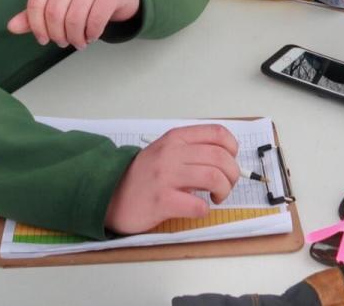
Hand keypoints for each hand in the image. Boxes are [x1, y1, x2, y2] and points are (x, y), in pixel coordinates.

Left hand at [7, 0, 140, 49]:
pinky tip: (91, 35)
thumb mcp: (58, 3)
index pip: (36, 2)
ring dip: (75, 38)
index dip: (36, 26)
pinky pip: (95, 19)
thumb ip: (34, 15)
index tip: (43, 39)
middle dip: (57, 34)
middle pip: (54, 12)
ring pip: (74, 18)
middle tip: (63, 42)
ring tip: (78, 42)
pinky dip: (91, 34)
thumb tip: (11, 27)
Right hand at [105, 125, 240, 234]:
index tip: (230, 161)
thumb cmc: (143, 175)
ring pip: (213, 178)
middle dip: (232, 175)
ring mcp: (166, 176)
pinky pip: (197, 205)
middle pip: (220, 157)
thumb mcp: (165, 151)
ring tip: (216, 197)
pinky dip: (205, 209)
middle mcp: (171, 153)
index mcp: (175, 138)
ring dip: (223, 191)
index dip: (232, 149)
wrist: (111, 194)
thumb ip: (191, 149)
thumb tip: (226, 159)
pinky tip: (198, 209)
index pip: (217, 133)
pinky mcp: (162, 201)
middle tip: (226, 186)